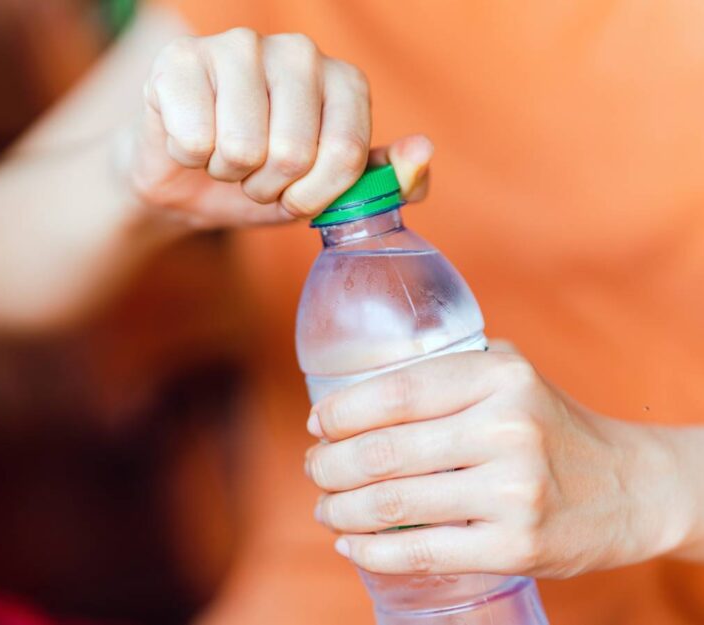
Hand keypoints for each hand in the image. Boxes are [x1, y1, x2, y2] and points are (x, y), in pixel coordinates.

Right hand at [129, 28, 431, 228]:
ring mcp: (239, 47)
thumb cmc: (265, 181)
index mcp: (343, 81)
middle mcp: (298, 53)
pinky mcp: (182, 59)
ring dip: (229, 174)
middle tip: (255, 176)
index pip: (346, 154)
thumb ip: (383, 181)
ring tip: (225, 157)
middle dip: (268, 187)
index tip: (296, 197)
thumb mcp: (329, 194)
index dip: (314, 197)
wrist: (189, 179)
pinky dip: (190, 157)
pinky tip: (192, 140)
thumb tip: (420, 152)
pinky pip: (195, 140)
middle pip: (294, 153)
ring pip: (242, 147)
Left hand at [304, 348, 689, 577]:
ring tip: (326, 506)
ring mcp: (514, 491)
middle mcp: (508, 429)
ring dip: (340, 508)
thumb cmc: (550, 424)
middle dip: (329, 465)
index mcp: (499, 376)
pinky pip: (421, 552)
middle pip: (384, 451)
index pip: (396, 392)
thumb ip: (447, 369)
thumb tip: (354, 394)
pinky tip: (351, 544)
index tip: (318, 424)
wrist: (629, 486)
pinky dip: (371, 551)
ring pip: (393, 503)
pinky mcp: (517, 546)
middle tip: (315, 469)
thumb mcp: (510, 374)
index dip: (342, 412)